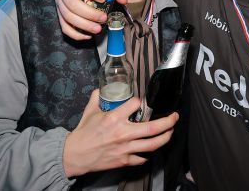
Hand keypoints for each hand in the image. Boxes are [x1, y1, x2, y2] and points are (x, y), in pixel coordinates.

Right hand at [54, 0, 127, 38]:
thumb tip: (123, 0)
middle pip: (73, 4)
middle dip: (90, 14)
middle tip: (104, 18)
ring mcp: (58, 1)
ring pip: (68, 17)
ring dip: (84, 26)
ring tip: (98, 29)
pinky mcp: (58, 12)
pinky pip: (64, 26)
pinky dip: (76, 33)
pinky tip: (87, 35)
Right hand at [63, 89, 177, 177]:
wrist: (74, 155)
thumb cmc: (82, 133)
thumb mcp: (89, 111)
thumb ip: (97, 97)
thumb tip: (101, 88)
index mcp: (114, 118)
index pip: (136, 104)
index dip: (140, 101)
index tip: (141, 102)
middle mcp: (123, 133)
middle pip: (152, 128)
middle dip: (168, 122)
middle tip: (174, 116)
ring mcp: (125, 148)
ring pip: (152, 144)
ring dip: (165, 137)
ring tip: (170, 131)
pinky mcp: (124, 161)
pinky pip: (142, 158)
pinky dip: (148, 154)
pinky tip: (150, 148)